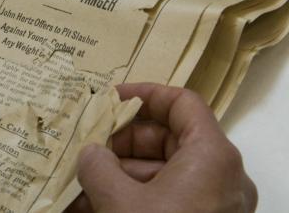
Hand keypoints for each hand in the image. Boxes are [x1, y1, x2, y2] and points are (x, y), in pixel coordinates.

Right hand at [67, 83, 256, 212]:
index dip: (143, 94)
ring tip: (75, 186)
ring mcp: (213, 206)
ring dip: (115, 177)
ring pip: (160, 175)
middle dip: (118, 144)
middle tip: (83, 147)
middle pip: (166, 140)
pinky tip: (89, 208)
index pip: (181, 103)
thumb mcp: (118, 201)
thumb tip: (90, 153)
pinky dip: (130, 200)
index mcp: (211, 156)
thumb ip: (98, 166)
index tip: (108, 98)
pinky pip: (165, 202)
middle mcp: (219, 177)